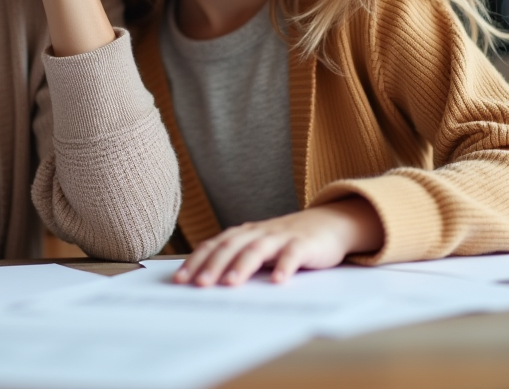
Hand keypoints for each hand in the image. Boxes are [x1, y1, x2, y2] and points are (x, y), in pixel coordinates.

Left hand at [173, 197, 384, 286]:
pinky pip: (292, 254)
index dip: (196, 261)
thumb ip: (237, 260)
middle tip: (199, 285)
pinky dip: (284, 266)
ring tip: (231, 284)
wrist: (328, 223)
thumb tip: (204, 283)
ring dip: (242, 266)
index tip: (180, 279)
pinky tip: (277, 282)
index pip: (214, 245)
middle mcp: (258, 232)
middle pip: (231, 246)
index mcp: (244, 234)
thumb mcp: (259, 248)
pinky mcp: (304, 244)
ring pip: (257, 249)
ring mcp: (281, 237)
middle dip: (213, 265)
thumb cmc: (287, 241)